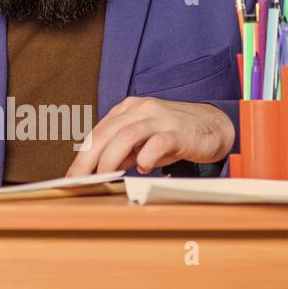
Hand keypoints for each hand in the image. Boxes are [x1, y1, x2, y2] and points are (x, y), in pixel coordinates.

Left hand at [66, 97, 234, 176]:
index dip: (82, 154)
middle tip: (79, 180)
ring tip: (105, 176)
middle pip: (107, 132)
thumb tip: (100, 170)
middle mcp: (141, 109)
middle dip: (88, 158)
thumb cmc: (175, 134)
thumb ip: (124, 152)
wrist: (215, 126)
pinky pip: (158, 143)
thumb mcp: (144, 141)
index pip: (98, 132)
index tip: (72, 176)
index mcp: (128, 109)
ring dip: (112, 158)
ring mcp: (160, 118)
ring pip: (127, 134)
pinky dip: (147, 157)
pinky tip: (144, 168)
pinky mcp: (180, 131)